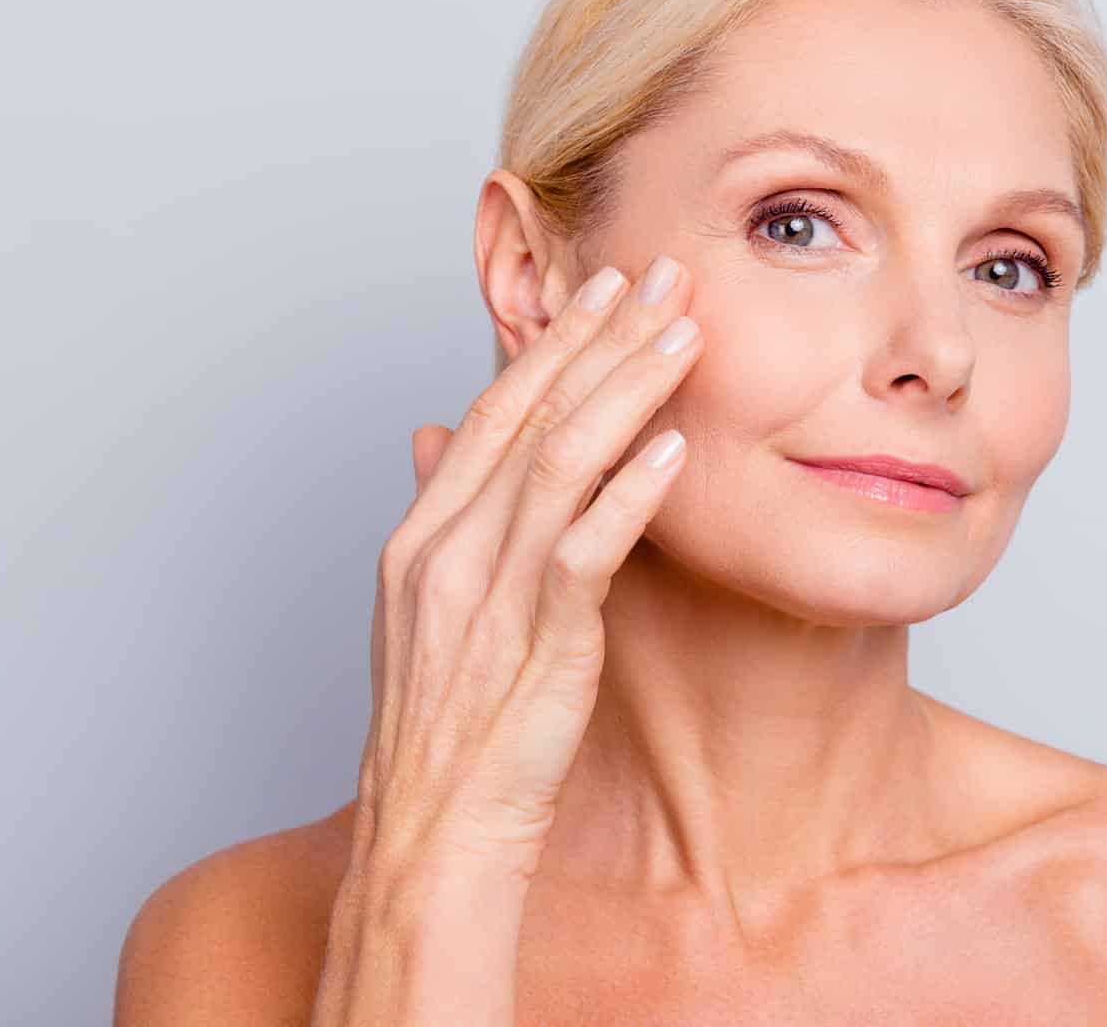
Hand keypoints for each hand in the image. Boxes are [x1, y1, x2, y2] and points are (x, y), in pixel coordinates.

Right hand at [351, 254, 700, 890]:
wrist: (432, 832)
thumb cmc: (447, 730)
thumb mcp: (424, 612)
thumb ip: (442, 517)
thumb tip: (433, 439)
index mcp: (421, 535)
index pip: (493, 411)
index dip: (551, 343)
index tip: (601, 287)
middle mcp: (447, 548)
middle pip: (531, 413)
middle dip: (600, 335)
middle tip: (661, 273)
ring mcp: (487, 589)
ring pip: (563, 460)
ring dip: (630, 387)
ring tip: (685, 332)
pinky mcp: (536, 638)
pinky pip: (588, 547)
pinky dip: (632, 492)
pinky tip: (675, 448)